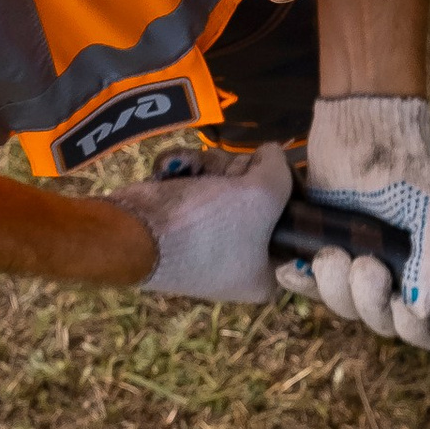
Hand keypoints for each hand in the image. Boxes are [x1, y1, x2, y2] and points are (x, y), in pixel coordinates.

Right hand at [107, 143, 291, 302]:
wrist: (136, 232)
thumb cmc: (210, 226)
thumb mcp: (263, 194)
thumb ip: (280, 168)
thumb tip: (272, 153)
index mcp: (265, 276)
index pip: (293, 229)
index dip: (287, 196)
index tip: (273, 181)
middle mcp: (239, 262)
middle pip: (258, 199)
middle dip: (238, 175)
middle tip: (226, 177)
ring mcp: (207, 241)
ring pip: (225, 184)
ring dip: (207, 167)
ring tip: (191, 170)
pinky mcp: (180, 222)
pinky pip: (196, 185)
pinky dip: (184, 171)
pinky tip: (172, 169)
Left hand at [289, 94, 429, 349]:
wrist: (358, 125)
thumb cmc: (402, 163)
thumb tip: (424, 308)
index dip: (416, 330)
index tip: (402, 302)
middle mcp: (397, 275)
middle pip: (382, 322)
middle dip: (369, 300)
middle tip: (363, 263)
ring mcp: (358, 264)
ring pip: (345, 307)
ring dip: (334, 288)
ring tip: (332, 252)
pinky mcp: (322, 250)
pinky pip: (310, 286)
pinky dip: (301, 281)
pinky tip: (294, 267)